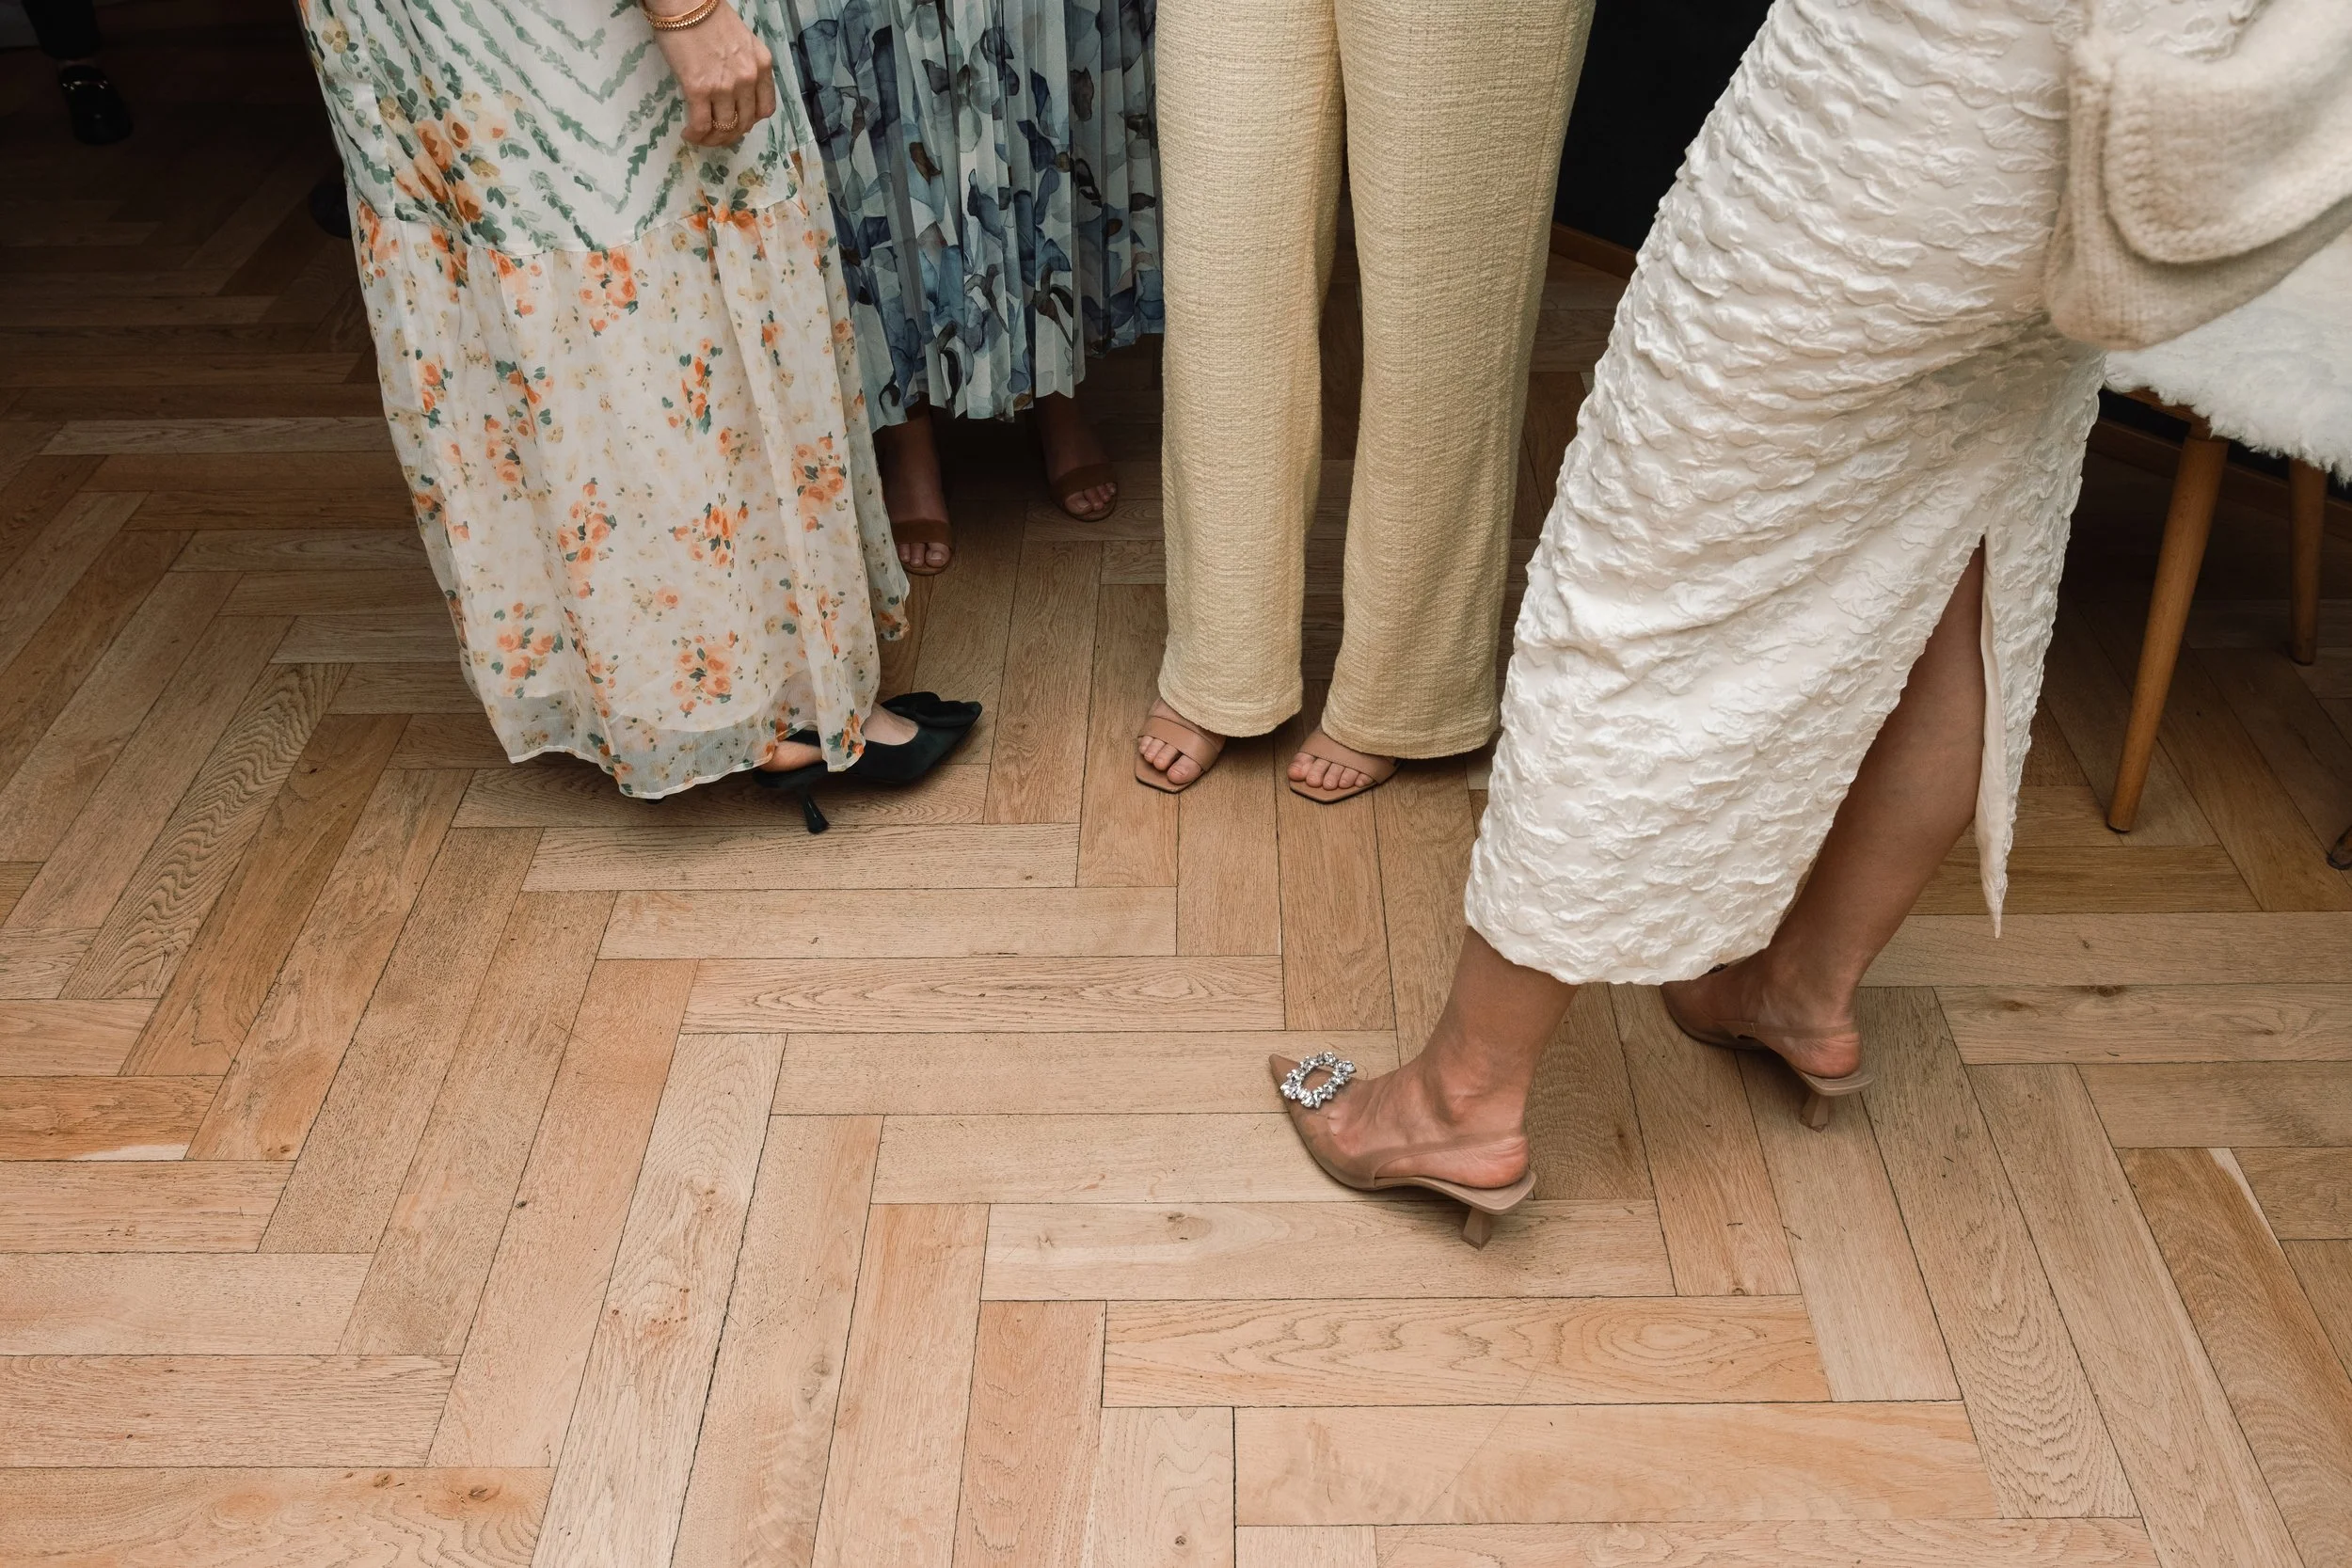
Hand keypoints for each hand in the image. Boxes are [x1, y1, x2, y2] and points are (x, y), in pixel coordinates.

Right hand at [648, 1, 776, 146]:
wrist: (684, 3)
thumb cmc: (709, 16)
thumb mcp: (742, 41)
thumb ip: (745, 66)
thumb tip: (736, 91)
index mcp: (762, 65)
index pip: (765, 109)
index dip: (750, 121)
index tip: (737, 122)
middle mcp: (748, 78)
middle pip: (744, 123)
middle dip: (730, 135)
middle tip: (716, 135)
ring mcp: (724, 86)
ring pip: (724, 129)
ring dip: (712, 139)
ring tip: (700, 137)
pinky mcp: (698, 89)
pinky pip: (701, 124)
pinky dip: (695, 135)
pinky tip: (688, 134)